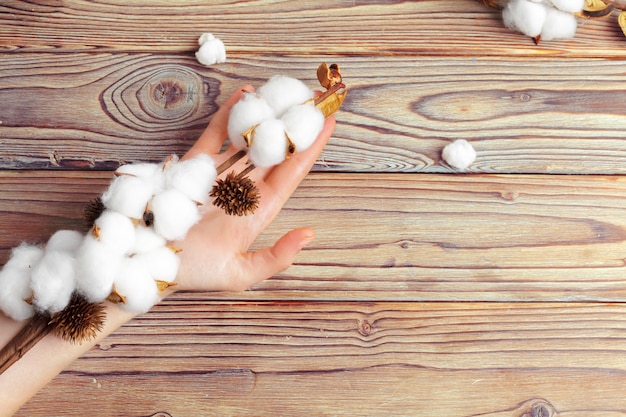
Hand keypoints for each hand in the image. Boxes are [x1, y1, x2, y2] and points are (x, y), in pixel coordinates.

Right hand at [172, 86, 335, 291]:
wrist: (149, 264)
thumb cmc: (195, 272)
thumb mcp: (240, 273)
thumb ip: (276, 257)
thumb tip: (309, 233)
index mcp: (259, 209)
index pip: (292, 172)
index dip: (311, 148)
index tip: (329, 122)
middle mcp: (244, 187)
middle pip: (276, 150)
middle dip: (294, 124)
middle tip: (314, 96)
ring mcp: (221, 173)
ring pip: (250, 137)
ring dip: (266, 114)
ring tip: (284, 90)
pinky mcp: (195, 164)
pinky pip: (216, 134)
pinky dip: (229, 115)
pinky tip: (245, 95)